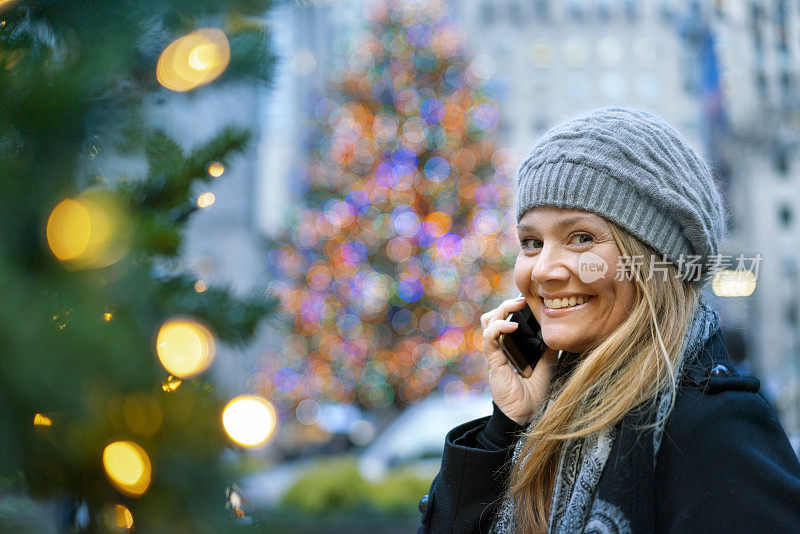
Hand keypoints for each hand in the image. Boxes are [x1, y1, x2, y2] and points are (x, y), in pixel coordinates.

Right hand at [480, 296, 558, 424]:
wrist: (526, 415)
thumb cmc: (534, 393)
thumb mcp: (547, 364)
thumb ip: (549, 347)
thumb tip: (559, 331)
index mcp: (510, 345)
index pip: (506, 319)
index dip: (514, 307)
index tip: (530, 300)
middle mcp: (500, 346)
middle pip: (493, 315)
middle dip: (507, 304)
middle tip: (523, 300)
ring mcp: (494, 353)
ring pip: (488, 321)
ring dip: (501, 310)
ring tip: (517, 306)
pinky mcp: (492, 361)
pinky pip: (490, 338)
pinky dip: (499, 327)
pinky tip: (512, 326)